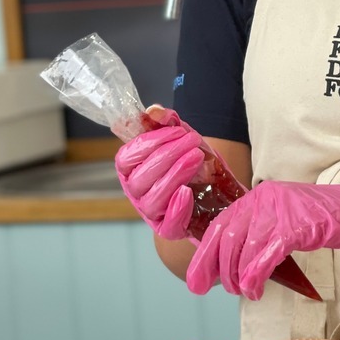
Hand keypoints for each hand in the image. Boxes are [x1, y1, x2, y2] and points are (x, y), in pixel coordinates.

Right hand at [114, 108, 202, 239]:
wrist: (215, 190)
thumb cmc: (190, 161)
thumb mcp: (182, 138)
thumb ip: (167, 123)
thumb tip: (153, 111)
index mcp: (132, 169)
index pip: (125, 158)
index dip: (148, 143)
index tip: (176, 130)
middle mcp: (136, 192)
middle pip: (139, 178)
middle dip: (167, 155)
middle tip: (192, 141)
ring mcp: (151, 212)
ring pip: (151, 199)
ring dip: (174, 175)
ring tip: (196, 157)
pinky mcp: (169, 228)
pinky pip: (167, 225)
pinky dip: (176, 209)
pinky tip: (188, 191)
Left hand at [186, 172, 339, 299]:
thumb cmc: (320, 222)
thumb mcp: (283, 221)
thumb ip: (258, 234)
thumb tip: (228, 267)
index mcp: (256, 196)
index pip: (219, 225)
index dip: (204, 256)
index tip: (196, 282)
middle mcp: (263, 198)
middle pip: (227, 237)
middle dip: (220, 270)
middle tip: (227, 291)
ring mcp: (280, 210)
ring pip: (243, 247)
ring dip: (239, 277)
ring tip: (247, 292)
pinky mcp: (297, 225)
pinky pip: (266, 254)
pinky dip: (256, 275)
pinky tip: (256, 289)